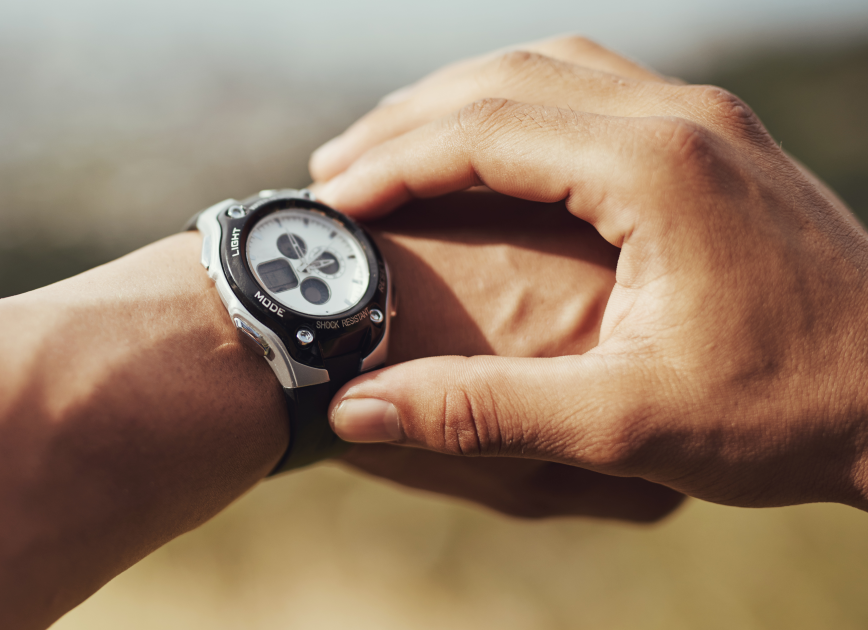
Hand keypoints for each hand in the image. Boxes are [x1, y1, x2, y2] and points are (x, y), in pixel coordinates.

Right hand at [313, 35, 867, 509]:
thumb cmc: (788, 413)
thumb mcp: (626, 426)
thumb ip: (484, 413)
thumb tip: (355, 413)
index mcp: (656, 169)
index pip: (484, 131)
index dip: (390, 165)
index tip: (326, 206)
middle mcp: (680, 117)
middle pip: (504, 79)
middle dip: (405, 123)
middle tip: (331, 175)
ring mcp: (703, 118)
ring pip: (546, 67)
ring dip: (455, 101)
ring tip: (385, 150)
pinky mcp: (713, 136)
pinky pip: (587, 84)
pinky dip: (511, 103)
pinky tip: (483, 147)